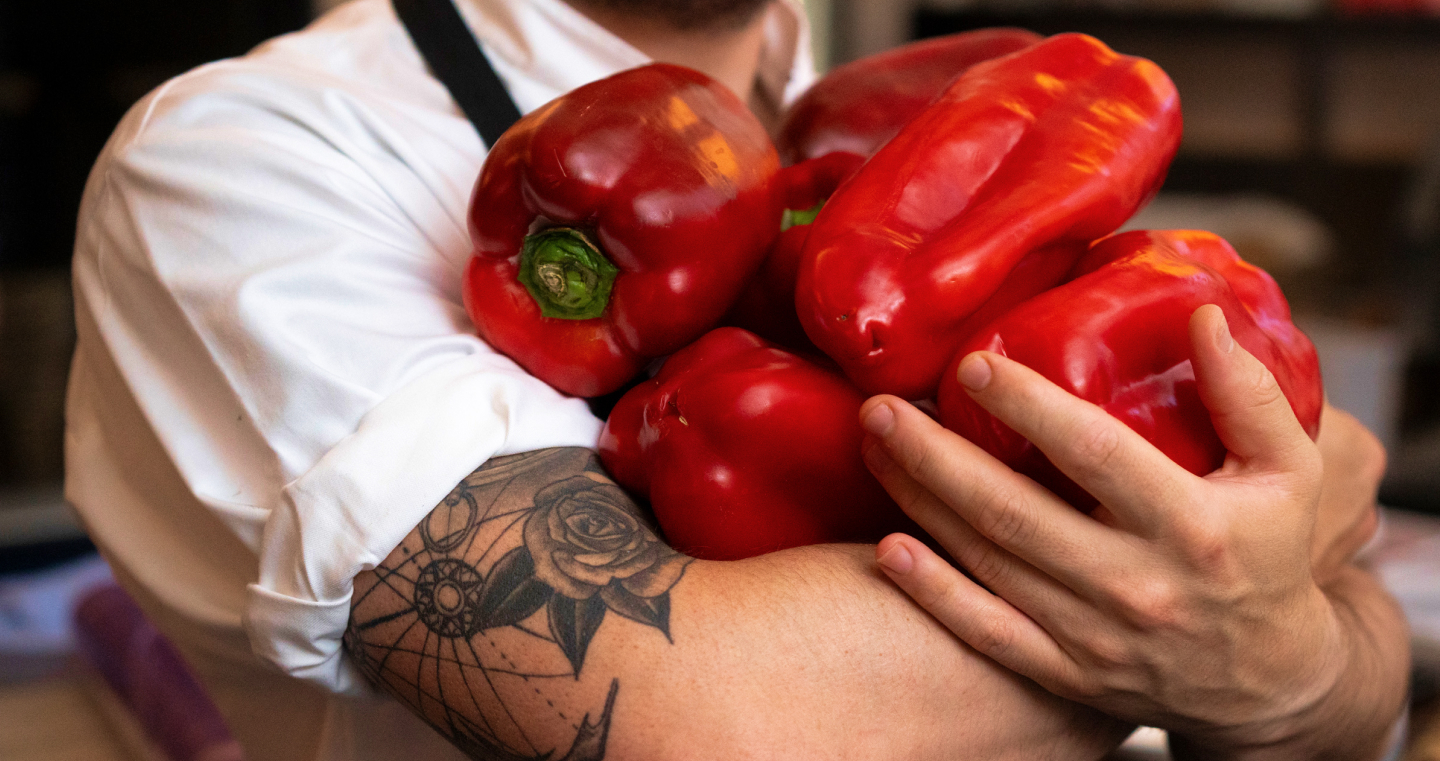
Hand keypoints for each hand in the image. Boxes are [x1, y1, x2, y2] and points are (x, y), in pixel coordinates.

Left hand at [859, 305, 1393, 757]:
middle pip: (1015, 512)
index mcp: (1195, 527)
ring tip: (874, 446)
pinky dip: (935, 594)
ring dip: (920, 502)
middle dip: (936, 456)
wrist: (1271, 681)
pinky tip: (888, 549)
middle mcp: (1139, 586)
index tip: (972, 364)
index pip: (1095, 454)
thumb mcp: (1293, 473)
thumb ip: (1251, 395)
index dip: (1028, 405)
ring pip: (990, 563)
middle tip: (882, 406)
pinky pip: (989, 634)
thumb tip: (1201, 314)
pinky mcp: (1070, 675)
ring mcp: (1099, 638)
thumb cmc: (1271, 555)